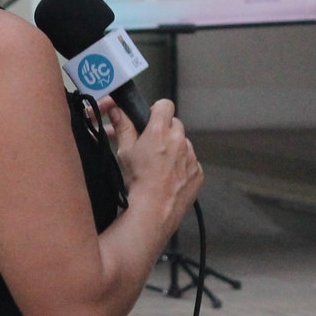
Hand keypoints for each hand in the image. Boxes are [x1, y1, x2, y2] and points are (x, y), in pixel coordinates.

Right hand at [100, 95, 201, 228]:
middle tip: (153, 146)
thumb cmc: (137, 180)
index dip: (157, 111)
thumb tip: (116, 109)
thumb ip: (123, 127)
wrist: (154, 210)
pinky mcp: (198, 172)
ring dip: (175, 150)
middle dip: (165, 132)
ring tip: (161, 167)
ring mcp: (191, 156)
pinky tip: (170, 179)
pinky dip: (183, 168)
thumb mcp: (124, 152)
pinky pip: (191, 163)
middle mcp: (179, 139)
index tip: (151, 120)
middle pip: (175, 125)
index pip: (165, 105)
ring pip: (184, 145)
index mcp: (160, 130)